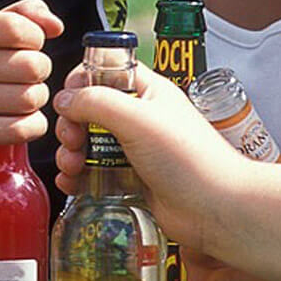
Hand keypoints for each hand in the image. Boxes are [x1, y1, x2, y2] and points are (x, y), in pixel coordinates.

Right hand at [0, 0, 62, 179]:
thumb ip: (24, 16)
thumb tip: (55, 26)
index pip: (17, 27)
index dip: (35, 40)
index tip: (24, 49)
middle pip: (30, 64)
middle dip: (39, 75)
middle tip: (23, 81)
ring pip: (30, 98)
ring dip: (36, 102)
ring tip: (18, 101)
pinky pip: (22, 128)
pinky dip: (33, 127)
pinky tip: (19, 123)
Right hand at [54, 62, 243, 249]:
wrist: (215, 209)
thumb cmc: (191, 159)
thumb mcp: (138, 117)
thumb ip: (96, 102)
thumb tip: (65, 99)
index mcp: (148, 91)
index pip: (105, 71)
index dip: (82, 82)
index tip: (71, 101)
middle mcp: (140, 117)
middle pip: (89, 110)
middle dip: (72, 123)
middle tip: (74, 139)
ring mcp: (135, 149)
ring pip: (87, 142)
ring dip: (70, 152)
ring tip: (73, 165)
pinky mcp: (130, 179)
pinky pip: (94, 172)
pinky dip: (78, 176)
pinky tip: (74, 182)